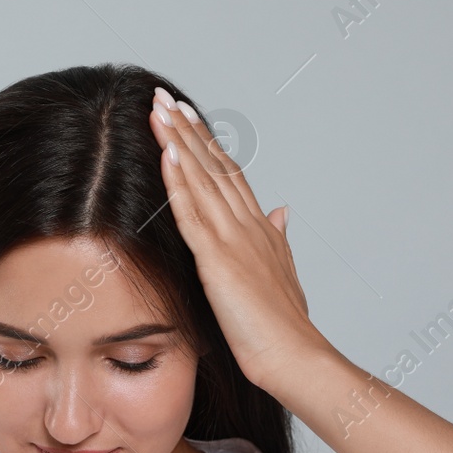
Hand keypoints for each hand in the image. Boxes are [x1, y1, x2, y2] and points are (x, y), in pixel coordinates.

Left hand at [146, 86, 333, 389]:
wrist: (295, 356)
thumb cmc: (285, 327)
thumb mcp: (282, 272)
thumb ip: (279, 238)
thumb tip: (283, 210)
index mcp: (259, 227)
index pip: (228, 174)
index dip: (206, 143)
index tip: (187, 115)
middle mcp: (248, 224)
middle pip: (213, 164)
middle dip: (187, 129)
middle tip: (163, 97)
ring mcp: (233, 239)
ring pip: (202, 178)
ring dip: (179, 141)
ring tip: (158, 109)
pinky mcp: (218, 259)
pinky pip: (194, 212)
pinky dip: (179, 181)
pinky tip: (168, 153)